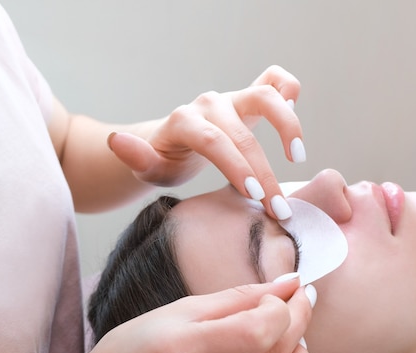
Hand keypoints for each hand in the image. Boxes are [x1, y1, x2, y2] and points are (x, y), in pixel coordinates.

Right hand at [68, 277, 312, 352]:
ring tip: (296, 340)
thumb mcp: (175, 313)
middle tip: (300, 299)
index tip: (282, 291)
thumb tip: (287, 283)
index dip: (283, 307)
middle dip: (300, 320)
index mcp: (182, 352)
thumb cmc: (130, 352)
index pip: (258, 331)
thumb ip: (236, 299)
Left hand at [107, 65, 303, 219]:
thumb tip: (118, 140)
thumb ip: (136, 157)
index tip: (255, 197)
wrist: (174, 144)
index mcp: (184, 121)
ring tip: (297, 157)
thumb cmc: (164, 162)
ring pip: (266, 96)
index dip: (236, 167)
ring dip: (287, 124)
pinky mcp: (249, 96)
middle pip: (242, 134)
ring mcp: (232, 97)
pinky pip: (274, 79)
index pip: (214, 142)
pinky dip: (289, 90)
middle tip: (278, 209)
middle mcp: (209, 104)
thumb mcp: (148, 168)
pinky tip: (295, 114)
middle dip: (264, 173)